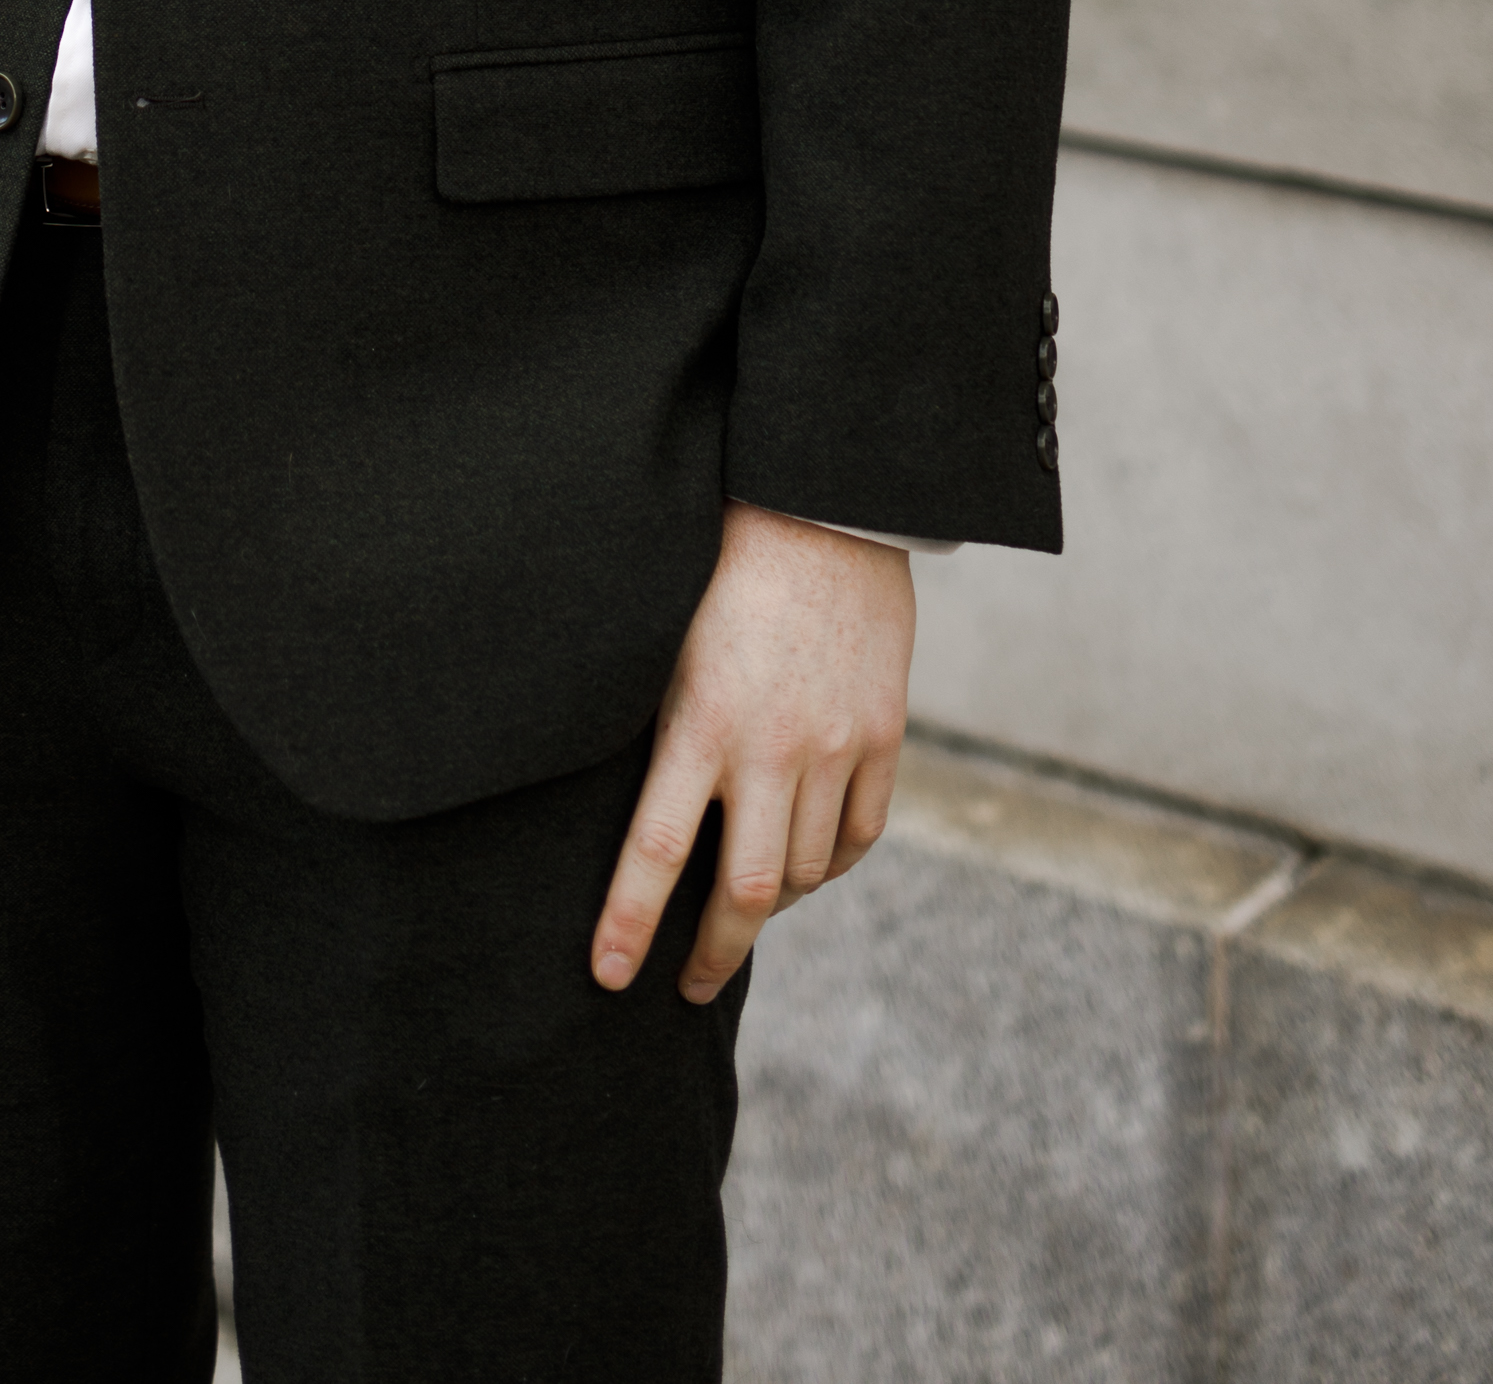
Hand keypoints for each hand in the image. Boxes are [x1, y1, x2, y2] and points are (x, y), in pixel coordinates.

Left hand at [591, 508, 912, 1006]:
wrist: (822, 505)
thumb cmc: (721, 565)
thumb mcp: (666, 641)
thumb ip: (661, 727)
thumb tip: (639, 816)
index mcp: (702, 718)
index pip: (658, 849)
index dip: (628, 921)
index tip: (608, 976)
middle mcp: (773, 745)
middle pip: (746, 888)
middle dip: (714, 951)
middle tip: (690, 987)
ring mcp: (837, 744)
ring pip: (807, 870)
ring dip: (774, 903)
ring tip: (745, 911)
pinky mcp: (884, 733)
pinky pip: (861, 834)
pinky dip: (832, 863)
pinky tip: (809, 865)